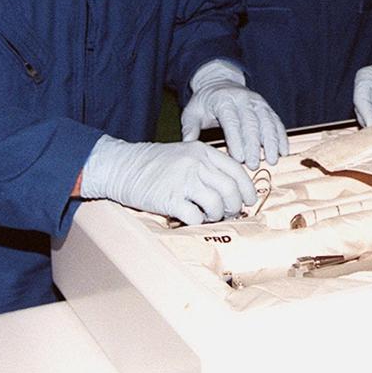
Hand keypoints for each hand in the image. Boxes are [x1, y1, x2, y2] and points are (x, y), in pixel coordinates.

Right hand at [79, 136, 256, 224]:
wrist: (122, 166)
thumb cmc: (154, 163)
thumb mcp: (184, 154)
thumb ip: (207, 166)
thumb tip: (232, 189)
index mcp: (202, 151)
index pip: (236, 170)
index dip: (247, 189)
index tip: (249, 200)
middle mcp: (195, 164)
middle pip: (230, 190)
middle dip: (235, 206)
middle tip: (231, 212)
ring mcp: (182, 181)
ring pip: (216, 205)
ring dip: (217, 215)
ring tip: (208, 215)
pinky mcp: (169, 199)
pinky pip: (196, 217)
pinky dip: (198, 222)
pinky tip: (191, 217)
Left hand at [182, 60, 287, 169]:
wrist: (219, 82)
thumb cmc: (205, 102)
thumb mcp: (192, 112)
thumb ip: (190, 128)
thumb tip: (188, 145)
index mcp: (223, 101)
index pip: (231, 121)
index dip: (236, 140)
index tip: (238, 158)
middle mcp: (242, 100)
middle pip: (251, 123)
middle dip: (254, 145)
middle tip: (254, 164)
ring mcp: (257, 102)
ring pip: (267, 122)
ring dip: (272, 142)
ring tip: (273, 160)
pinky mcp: (266, 107)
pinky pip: (276, 121)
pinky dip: (281, 136)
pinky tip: (284, 150)